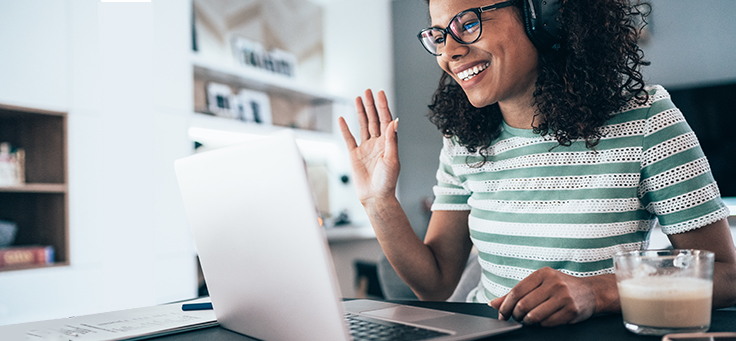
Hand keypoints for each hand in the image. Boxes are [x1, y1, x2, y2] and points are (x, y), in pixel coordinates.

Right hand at [338, 89, 399, 203]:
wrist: (375, 197)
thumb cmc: (387, 181)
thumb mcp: (392, 159)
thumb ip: (391, 140)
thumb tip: (393, 121)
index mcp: (388, 143)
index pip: (385, 120)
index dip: (382, 106)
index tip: (380, 93)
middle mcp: (377, 143)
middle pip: (374, 119)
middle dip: (371, 105)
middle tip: (367, 91)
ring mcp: (365, 148)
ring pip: (363, 125)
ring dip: (360, 112)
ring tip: (358, 98)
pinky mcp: (355, 155)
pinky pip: (349, 138)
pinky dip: (345, 128)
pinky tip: (343, 118)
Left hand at [489, 267, 609, 326]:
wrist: (591, 292)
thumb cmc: (561, 287)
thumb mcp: (539, 284)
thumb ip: (516, 293)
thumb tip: (493, 303)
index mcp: (543, 273)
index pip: (516, 291)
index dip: (505, 305)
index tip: (502, 314)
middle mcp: (554, 283)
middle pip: (523, 305)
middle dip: (515, 315)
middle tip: (516, 318)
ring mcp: (564, 297)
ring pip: (534, 316)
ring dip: (527, 322)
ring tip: (527, 320)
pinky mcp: (571, 311)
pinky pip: (547, 323)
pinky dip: (540, 325)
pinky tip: (542, 321)